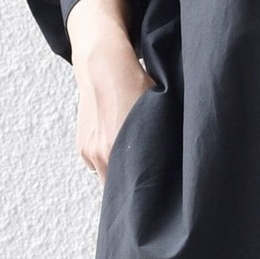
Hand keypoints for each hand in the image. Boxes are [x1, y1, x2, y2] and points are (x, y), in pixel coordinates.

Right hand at [66, 0, 156, 184]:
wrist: (101, 62)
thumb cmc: (134, 83)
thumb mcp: (157, 112)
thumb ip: (162, 143)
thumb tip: (178, 167)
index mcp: (117, 150)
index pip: (131, 191)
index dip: (144, 196)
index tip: (155, 196)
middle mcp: (99, 155)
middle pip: (118, 188)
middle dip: (131, 186)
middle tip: (148, 181)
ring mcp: (88, 151)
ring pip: (107, 176)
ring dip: (120, 172)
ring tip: (132, 157)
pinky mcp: (82, 146)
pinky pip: (98, 165)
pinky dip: (108, 160)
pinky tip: (118, 143)